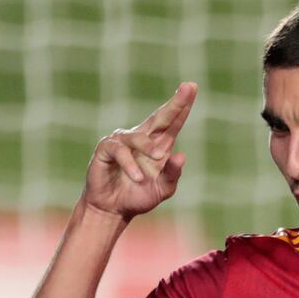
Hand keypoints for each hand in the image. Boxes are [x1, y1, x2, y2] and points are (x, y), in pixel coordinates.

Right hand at [83, 82, 195, 220]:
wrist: (113, 210)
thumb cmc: (138, 196)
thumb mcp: (162, 189)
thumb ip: (172, 175)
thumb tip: (181, 156)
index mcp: (158, 145)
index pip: (173, 123)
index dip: (182, 106)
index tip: (192, 87)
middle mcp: (142, 138)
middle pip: (160, 117)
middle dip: (175, 103)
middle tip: (188, 88)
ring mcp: (123, 141)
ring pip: (139, 137)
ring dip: (149, 149)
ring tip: (155, 162)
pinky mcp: (106, 149)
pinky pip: (120, 151)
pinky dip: (130, 165)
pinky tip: (137, 177)